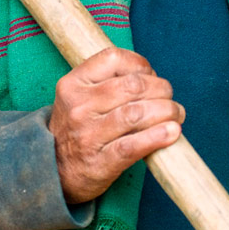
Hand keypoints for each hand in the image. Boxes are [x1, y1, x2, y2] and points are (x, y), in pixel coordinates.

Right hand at [48, 47, 184, 203]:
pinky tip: (172, 133)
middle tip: (169, 97)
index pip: (113, 59)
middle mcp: (78, 106)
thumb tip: (153, 78)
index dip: (140, 64)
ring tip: (176, 114)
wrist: (52, 170)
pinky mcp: (100, 162)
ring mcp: (88, 135)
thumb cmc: (75, 128)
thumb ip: (106, 82)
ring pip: (136, 113)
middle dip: (161, 89)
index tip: (151, 75)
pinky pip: (133, 146)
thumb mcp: (77, 97)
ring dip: (166, 111)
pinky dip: (157, 137)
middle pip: (132, 86)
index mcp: (73, 84)